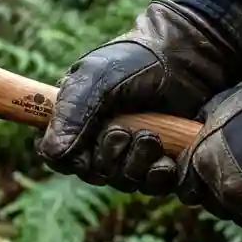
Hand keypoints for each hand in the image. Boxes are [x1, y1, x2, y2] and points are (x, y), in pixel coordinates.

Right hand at [38, 0, 241, 193]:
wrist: (189, 56)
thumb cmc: (136, 60)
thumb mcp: (96, 78)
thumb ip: (71, 113)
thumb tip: (52, 153)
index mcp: (78, 120)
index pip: (61, 158)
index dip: (72, 159)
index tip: (87, 145)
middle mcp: (102, 139)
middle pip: (93, 174)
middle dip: (108, 158)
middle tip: (124, 132)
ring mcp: (134, 152)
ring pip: (123, 182)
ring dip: (135, 166)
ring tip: (150, 138)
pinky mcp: (163, 160)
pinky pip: (154, 186)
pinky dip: (157, 177)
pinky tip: (166, 160)